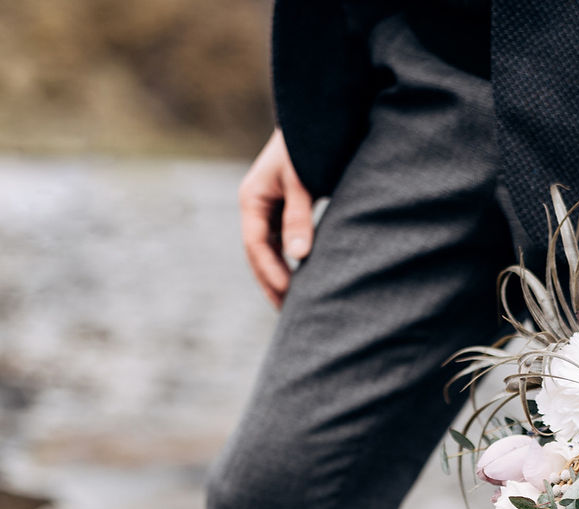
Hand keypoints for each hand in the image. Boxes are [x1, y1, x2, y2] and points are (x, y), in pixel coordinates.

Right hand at [238, 129, 313, 307]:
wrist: (317, 115)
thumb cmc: (308, 143)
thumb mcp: (302, 180)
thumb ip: (299, 216)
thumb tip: (299, 256)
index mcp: (252, 197)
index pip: (255, 245)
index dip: (271, 272)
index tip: (288, 294)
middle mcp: (257, 204)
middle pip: (259, 253)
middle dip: (272, 282)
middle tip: (289, 314)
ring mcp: (270, 207)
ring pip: (272, 250)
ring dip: (281, 275)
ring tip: (296, 305)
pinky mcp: (287, 207)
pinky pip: (285, 241)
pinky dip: (293, 260)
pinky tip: (306, 279)